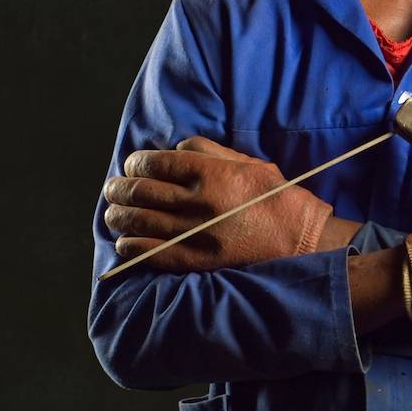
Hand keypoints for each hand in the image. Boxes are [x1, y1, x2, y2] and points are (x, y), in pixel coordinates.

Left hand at [102, 136, 332, 272]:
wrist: (300, 241)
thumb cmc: (277, 196)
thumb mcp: (248, 161)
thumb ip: (210, 151)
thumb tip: (177, 148)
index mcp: (210, 172)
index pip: (156, 163)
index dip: (136, 162)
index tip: (132, 164)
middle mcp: (197, 202)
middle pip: (143, 192)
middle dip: (121, 188)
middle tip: (112, 188)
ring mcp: (194, 234)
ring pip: (141, 222)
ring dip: (120, 215)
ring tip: (111, 212)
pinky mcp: (196, 262)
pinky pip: (152, 253)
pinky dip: (132, 246)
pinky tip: (123, 242)